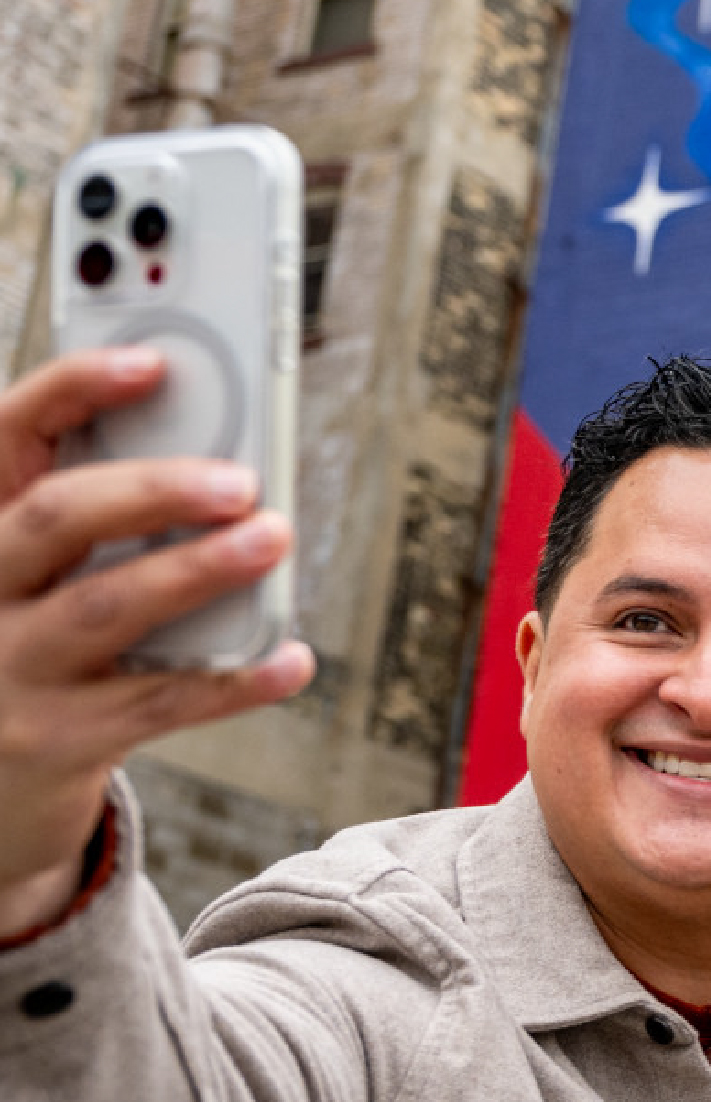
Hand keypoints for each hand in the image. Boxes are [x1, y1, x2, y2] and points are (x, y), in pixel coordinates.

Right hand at [0, 349, 313, 935]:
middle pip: (55, 516)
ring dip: (198, 568)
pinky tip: (290, 658)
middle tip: (239, 479)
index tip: (150, 362)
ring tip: (272, 538)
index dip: (71, 389)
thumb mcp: (38, 568)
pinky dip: (234, 679)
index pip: (6, 435)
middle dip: (151, 488)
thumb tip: (215, 452)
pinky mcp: (55, 738)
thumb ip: (100, 512)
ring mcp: (9, 668)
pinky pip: (158, 700)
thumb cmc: (33, 638)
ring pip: (106, 605)